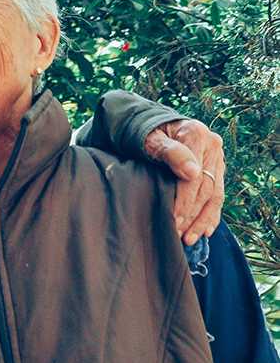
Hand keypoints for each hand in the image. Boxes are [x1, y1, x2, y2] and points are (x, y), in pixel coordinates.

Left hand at [144, 118, 224, 244]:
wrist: (149, 122)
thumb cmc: (144, 131)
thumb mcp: (149, 138)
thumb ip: (169, 152)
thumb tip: (192, 173)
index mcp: (196, 134)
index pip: (194, 177)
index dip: (184, 201)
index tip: (173, 220)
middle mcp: (212, 145)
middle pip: (205, 188)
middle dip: (191, 214)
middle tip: (178, 233)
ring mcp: (216, 157)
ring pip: (214, 194)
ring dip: (202, 220)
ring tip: (189, 239)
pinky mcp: (216, 167)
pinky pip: (218, 194)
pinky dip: (211, 214)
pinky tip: (205, 231)